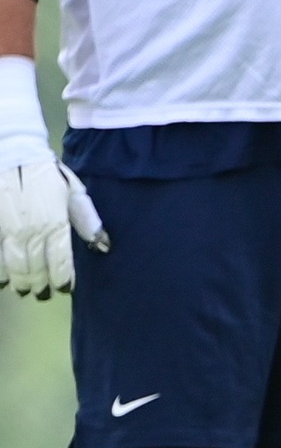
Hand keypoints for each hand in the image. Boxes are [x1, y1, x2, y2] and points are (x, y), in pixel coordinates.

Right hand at [0, 157, 109, 299]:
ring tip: (25, 290)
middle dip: (41, 285)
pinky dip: (0, 271)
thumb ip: (87, 221)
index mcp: (56, 225)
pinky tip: (4, 279)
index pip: (61, 263)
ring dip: (21, 282)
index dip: (63, 279)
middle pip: (36, 270)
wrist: (12, 154)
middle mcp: (32, 232)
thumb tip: (103, 246)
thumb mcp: (74, 193)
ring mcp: (9, 231)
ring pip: (14, 267)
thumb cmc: (48, 174)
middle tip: (44, 293)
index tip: (65, 288)